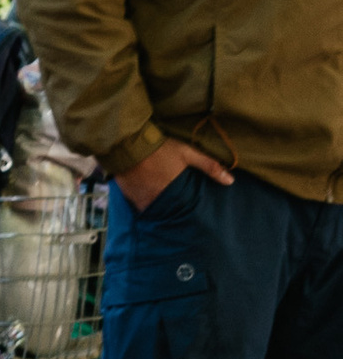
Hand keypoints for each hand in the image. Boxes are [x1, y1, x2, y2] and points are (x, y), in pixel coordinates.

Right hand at [116, 137, 234, 209]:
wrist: (129, 143)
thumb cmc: (160, 148)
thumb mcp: (188, 153)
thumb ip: (209, 166)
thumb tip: (230, 181)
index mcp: (173, 191)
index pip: (182, 209)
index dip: (185, 212)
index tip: (189, 214)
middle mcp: (157, 198)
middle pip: (167, 211)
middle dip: (171, 211)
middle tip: (175, 211)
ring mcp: (141, 198)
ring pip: (151, 209)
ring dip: (156, 208)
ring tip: (161, 207)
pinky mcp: (128, 194)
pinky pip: (136, 204)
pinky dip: (141, 203)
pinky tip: (144, 198)